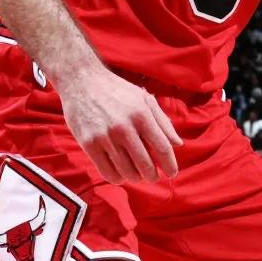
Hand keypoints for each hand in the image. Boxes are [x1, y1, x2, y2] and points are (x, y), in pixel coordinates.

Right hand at [56, 64, 182, 184]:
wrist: (83, 82)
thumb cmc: (118, 91)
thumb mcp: (145, 99)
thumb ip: (163, 122)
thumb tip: (178, 143)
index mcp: (142, 115)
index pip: (162, 147)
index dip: (169, 165)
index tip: (172, 173)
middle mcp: (124, 128)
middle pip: (145, 163)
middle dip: (152, 175)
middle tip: (153, 178)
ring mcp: (105, 137)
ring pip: (126, 170)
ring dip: (135, 178)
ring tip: (138, 176)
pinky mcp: (88, 144)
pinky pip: (106, 170)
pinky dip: (116, 178)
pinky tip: (121, 176)